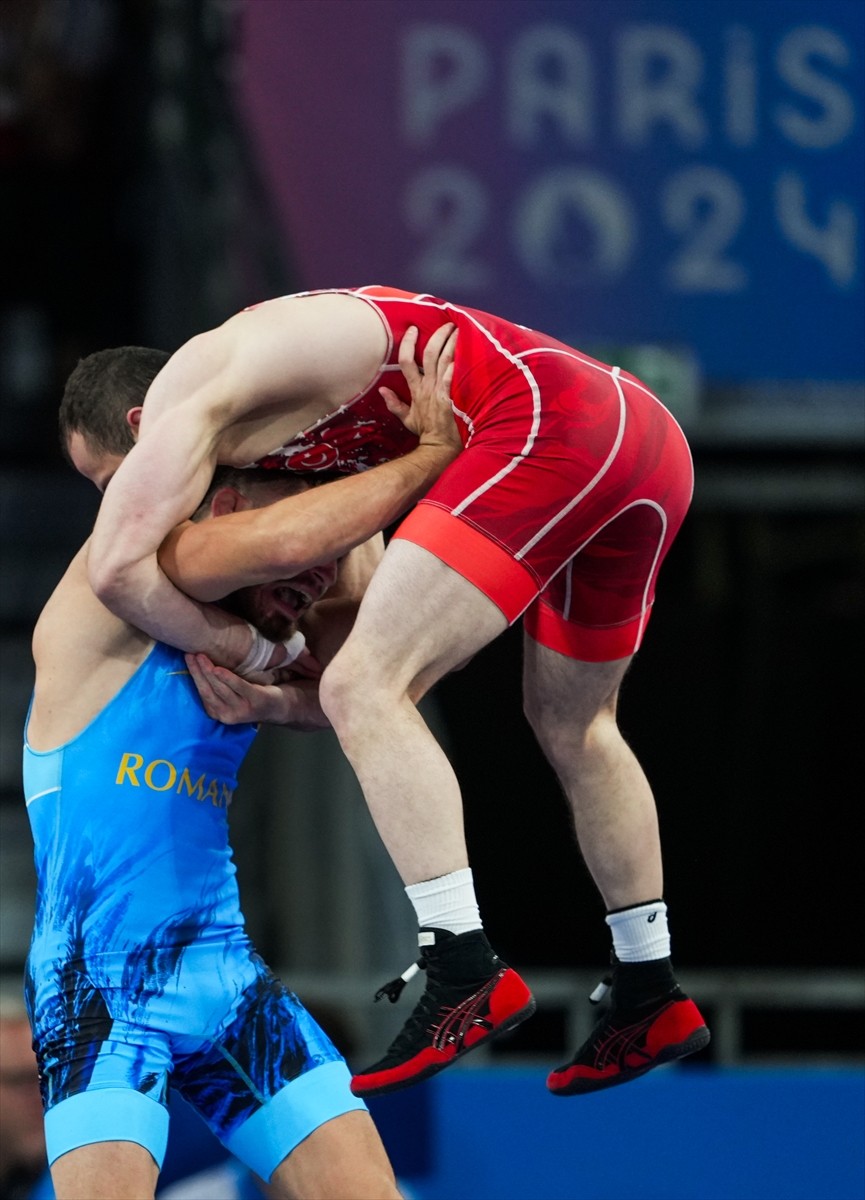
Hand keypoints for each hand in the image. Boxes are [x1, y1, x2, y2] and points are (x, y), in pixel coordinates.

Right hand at [185, 653, 328, 727]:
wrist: (278, 706)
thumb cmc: (250, 696)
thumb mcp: (230, 695)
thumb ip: (216, 686)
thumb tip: (197, 662)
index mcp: (217, 713)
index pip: (201, 692)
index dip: (194, 674)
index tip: (188, 657)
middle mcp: (227, 715)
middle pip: (208, 690)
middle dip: (197, 671)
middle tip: (190, 654)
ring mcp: (241, 710)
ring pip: (220, 688)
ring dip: (208, 671)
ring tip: (201, 656)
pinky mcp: (255, 701)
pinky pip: (238, 687)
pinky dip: (227, 678)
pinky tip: (217, 668)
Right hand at [380, 324, 460, 456]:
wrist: (439, 447)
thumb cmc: (427, 432)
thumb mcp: (407, 418)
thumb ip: (394, 403)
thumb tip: (382, 390)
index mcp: (416, 388)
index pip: (405, 360)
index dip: (407, 342)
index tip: (413, 329)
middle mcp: (427, 386)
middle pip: (428, 354)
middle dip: (437, 336)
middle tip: (447, 325)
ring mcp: (439, 392)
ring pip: (443, 361)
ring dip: (450, 344)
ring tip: (458, 330)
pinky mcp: (450, 399)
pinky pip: (451, 379)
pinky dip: (454, 367)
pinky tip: (460, 354)